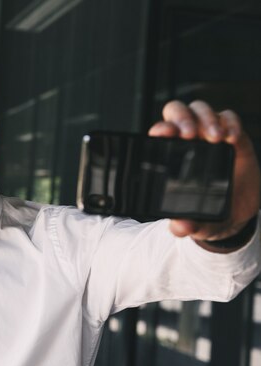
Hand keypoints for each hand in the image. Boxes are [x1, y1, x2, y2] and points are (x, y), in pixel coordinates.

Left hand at [148, 100, 259, 245]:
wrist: (235, 217)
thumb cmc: (205, 214)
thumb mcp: (195, 223)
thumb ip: (185, 225)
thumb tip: (179, 227)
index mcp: (169, 157)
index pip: (159, 133)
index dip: (159, 128)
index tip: (163, 133)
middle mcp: (187, 142)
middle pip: (177, 111)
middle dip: (182, 116)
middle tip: (189, 134)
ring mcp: (210, 136)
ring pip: (201, 109)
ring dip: (206, 118)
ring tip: (215, 138)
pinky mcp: (235, 138)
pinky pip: (230, 118)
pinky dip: (230, 122)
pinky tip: (231, 137)